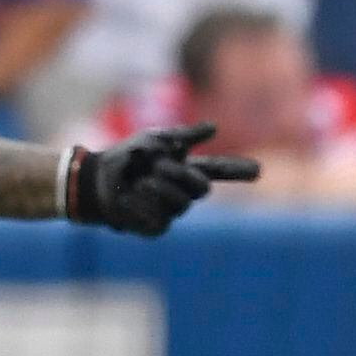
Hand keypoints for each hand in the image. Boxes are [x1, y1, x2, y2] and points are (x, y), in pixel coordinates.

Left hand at [68, 123, 259, 234]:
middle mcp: (183, 191)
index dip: (238, 171)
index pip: (218, 170)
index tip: (258, 170)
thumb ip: (183, 135)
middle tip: (158, 165)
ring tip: (141, 180)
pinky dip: (144, 205)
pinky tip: (131, 197)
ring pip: (182, 204)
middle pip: (202, 188)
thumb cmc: (126, 156)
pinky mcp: (156, 227)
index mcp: (186, 169)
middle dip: (180, 174)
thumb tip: (214, 128)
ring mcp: (172, 211)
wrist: (97, 178)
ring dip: (160, 188)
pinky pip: (160, 219)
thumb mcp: (152, 139)